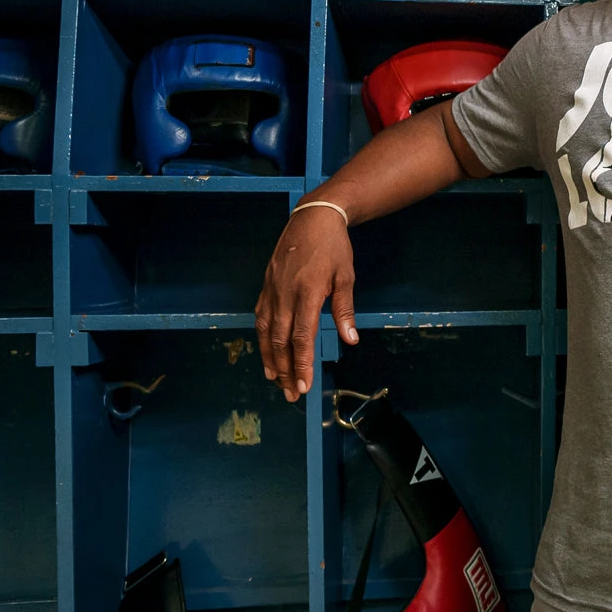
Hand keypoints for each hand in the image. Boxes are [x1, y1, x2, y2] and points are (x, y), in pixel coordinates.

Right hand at [255, 204, 358, 401]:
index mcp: (307, 292)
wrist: (313, 217)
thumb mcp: (345, 277)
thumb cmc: (334, 248)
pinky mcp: (266, 285)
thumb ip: (345, 310)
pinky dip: (263, 338)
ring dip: (270, 358)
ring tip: (275, 380)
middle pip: (282, 340)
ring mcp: (272, 289)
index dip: (301, 364)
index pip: (302, 337)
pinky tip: (267, 351)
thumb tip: (350, 340)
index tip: (304, 385)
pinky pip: (261, 317)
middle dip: (285, 370)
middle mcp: (285, 294)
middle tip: (291, 394)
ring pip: (267, 331)